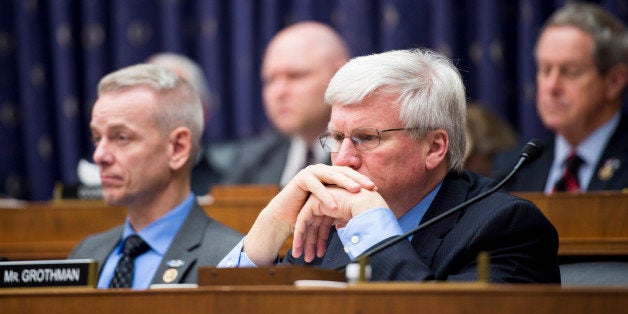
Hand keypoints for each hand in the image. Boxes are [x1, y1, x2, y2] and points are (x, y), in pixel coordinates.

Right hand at [243, 164, 375, 265]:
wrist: (285, 217)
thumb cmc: (309, 214)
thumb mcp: (330, 207)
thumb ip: (344, 204)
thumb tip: (367, 211)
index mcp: (330, 176)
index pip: (350, 175)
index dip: (362, 180)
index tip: (375, 189)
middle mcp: (322, 171)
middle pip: (343, 172)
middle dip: (357, 179)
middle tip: (369, 187)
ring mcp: (311, 172)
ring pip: (331, 175)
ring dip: (344, 183)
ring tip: (356, 191)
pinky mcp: (301, 178)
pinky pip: (315, 185)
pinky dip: (325, 195)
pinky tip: (333, 205)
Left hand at [291, 185, 387, 261]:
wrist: (366, 207)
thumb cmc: (365, 216)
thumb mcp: (351, 223)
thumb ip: (343, 226)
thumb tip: (341, 233)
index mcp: (337, 207)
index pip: (325, 225)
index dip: (322, 241)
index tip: (320, 255)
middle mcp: (327, 203)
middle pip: (315, 226)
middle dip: (312, 243)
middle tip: (309, 258)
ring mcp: (320, 200)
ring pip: (307, 224)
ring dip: (303, 241)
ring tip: (304, 257)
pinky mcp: (313, 201)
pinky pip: (302, 220)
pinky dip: (299, 234)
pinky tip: (299, 246)